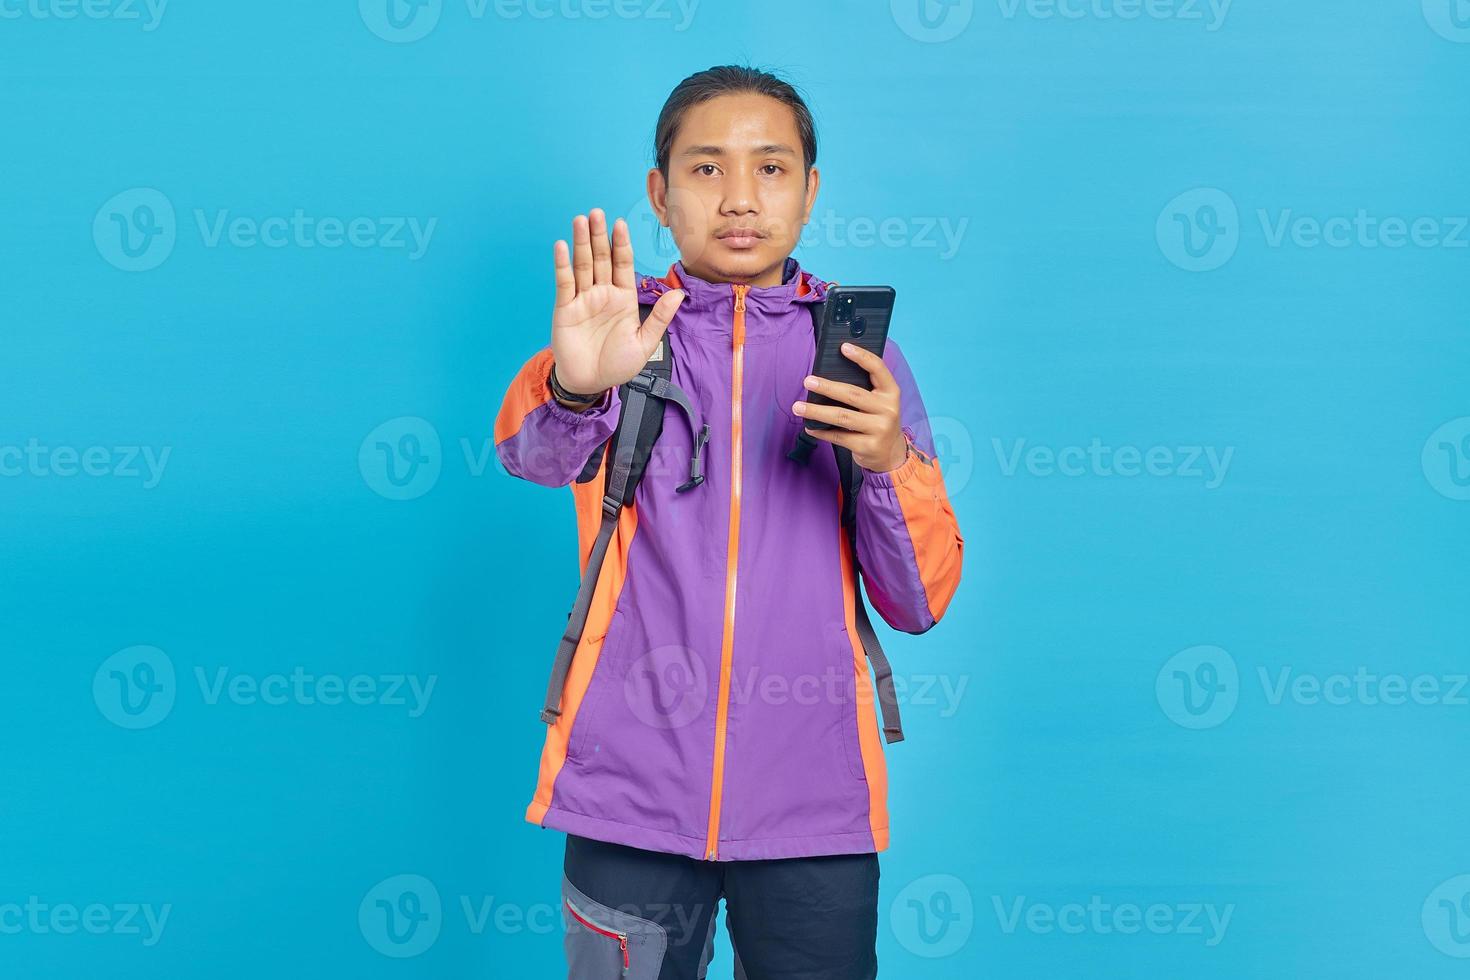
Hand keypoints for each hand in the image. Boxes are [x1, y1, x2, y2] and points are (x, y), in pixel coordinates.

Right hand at [551, 208, 685, 393]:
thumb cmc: (617, 365)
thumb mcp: (644, 343)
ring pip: (582, 265)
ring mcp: (583, 299)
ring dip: (581, 243)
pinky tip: (562, 247)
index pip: (623, 264)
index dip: (621, 244)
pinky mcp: (565, 308)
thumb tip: (679, 294)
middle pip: (601, 258)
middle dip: (600, 236)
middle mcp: (603, 293)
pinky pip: (564, 283)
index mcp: (623, 298)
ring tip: (581, 221)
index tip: (621, 224)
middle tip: (598, 212)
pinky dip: (563, 265)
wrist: (591, 383)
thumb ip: (659, 317)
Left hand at [792, 343, 908, 472]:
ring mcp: (879, 429)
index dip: (861, 356)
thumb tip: (828, 376)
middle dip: (827, 387)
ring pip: (842, 417)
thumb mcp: (879, 403)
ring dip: (816, 411)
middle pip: (853, 394)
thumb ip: (864, 389)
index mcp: (891, 392)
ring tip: (798, 407)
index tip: (843, 347)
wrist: (891, 454)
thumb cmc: (878, 421)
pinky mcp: (868, 446)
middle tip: (808, 381)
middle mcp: (888, 409)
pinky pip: (839, 437)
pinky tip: (810, 427)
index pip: (878, 368)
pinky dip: (821, 432)